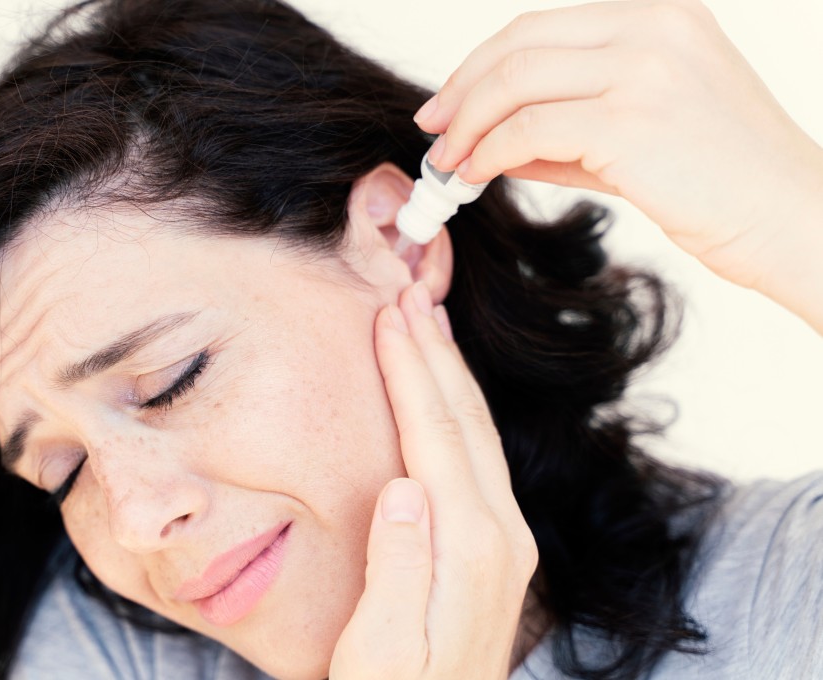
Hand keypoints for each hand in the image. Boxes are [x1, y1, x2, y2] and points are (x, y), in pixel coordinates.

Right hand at [329, 282, 538, 678]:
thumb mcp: (380, 648)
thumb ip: (399, 565)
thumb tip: (403, 487)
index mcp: (468, 548)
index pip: (436, 438)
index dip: (410, 373)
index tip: (388, 317)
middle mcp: (499, 533)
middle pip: (465, 420)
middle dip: (435, 353)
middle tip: (408, 294)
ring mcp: (506, 537)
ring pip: (478, 432)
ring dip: (452, 372)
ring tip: (427, 321)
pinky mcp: (497, 544)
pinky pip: (481, 456)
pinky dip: (461, 410)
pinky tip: (446, 392)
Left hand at [415, 0, 822, 304]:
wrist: (794, 219)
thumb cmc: (725, 183)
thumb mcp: (646, 130)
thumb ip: (570, 127)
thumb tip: (495, 141)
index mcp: (658, 15)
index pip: (541, 26)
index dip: (482, 64)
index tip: (449, 103)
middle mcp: (651, 26)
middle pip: (519, 42)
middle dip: (462, 89)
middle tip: (434, 130)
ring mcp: (643, 68)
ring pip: (515, 81)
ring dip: (467, 125)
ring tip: (446, 163)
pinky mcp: (631, 120)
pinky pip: (527, 128)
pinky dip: (487, 153)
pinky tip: (475, 175)